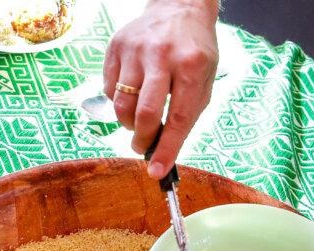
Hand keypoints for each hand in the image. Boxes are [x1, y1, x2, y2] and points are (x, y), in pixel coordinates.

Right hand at [103, 0, 218, 178]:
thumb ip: (186, 115)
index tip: (157, 172)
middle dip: (143, 140)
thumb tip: (164, 153)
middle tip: (144, 147)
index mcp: (192, 65)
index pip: (178, 118)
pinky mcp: (116, 47)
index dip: (167, 149)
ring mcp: (135, 49)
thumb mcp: (204, 80)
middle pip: (144, 113)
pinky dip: (118, 102)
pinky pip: (108, 90)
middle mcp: (162, 55)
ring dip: (128, 123)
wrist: (179, 7)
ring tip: (139, 119)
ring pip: (121, 105)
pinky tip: (132, 93)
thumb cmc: (194, 51)